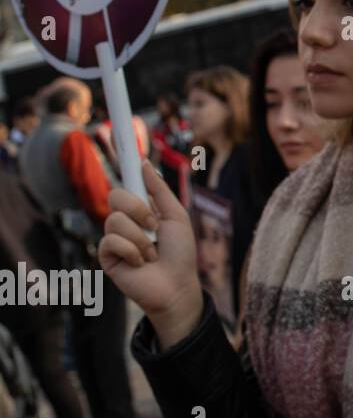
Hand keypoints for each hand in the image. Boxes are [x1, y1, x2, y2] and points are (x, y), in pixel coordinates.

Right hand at [98, 163, 202, 348]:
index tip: (117, 132)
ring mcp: (114, 237)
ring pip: (115, 219)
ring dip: (141, 237)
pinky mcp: (106, 256)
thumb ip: (159, 191)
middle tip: (155, 227)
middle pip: (116, 195)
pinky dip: (133, 251)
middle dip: (139, 210)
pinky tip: (141, 263)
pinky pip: (111, 240)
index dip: (122, 158)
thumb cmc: (181, 253)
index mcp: (143, 207)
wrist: (177, 286)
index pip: (127, 180)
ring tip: (151, 252)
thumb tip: (144, 163)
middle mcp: (125, 219)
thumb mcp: (176, 216)